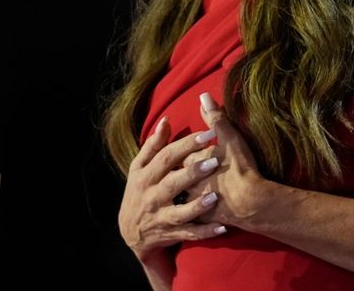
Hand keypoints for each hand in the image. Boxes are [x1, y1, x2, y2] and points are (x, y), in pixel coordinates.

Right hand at [118, 117, 228, 263]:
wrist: (131, 231)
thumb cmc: (139, 191)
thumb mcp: (139, 168)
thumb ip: (153, 145)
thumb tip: (166, 120)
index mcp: (145, 176)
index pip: (166, 157)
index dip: (186, 145)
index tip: (207, 133)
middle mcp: (152, 196)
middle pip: (173, 182)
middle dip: (193, 172)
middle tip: (215, 160)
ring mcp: (162, 217)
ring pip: (180, 212)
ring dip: (198, 205)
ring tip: (215, 196)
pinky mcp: (171, 234)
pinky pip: (190, 234)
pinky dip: (205, 232)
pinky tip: (222, 227)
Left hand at [188, 92, 267, 226]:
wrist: (252, 204)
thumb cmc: (240, 169)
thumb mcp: (229, 138)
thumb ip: (215, 118)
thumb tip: (203, 96)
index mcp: (190, 163)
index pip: (178, 155)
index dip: (182, 150)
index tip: (182, 148)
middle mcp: (186, 184)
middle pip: (174, 177)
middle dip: (175, 174)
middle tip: (177, 172)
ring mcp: (193, 203)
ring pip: (179, 199)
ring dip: (180, 195)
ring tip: (180, 193)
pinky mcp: (203, 219)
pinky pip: (191, 217)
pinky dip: (192, 214)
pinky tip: (192, 215)